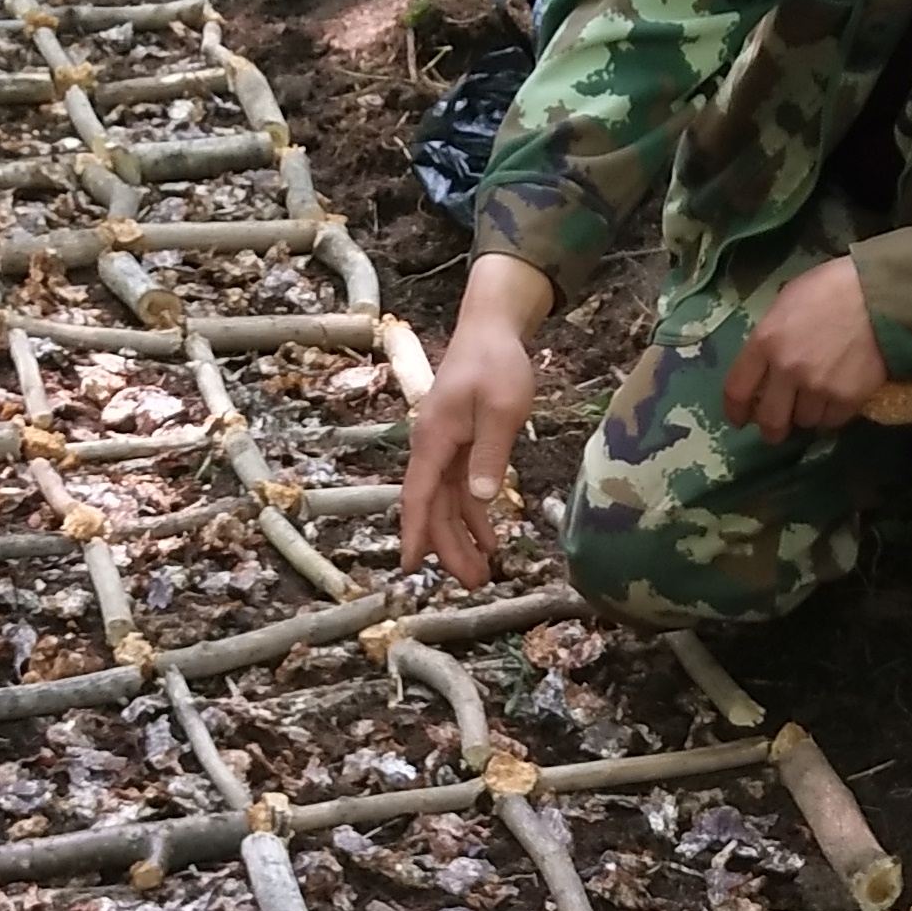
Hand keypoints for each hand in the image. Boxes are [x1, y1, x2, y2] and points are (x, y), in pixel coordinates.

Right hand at [399, 257, 548, 586]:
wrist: (492, 328)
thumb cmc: (496, 362)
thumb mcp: (501, 408)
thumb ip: (490, 453)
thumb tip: (480, 498)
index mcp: (435, 439)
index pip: (419, 496)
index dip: (415, 533)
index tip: (411, 567)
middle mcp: (434, 449)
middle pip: (433, 508)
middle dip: (448, 548)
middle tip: (474, 583)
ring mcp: (447, 449)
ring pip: (447, 504)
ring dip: (462, 538)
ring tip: (484, 572)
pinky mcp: (462, 446)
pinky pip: (462, 490)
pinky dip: (475, 516)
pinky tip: (491, 539)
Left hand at [725, 255, 887, 443]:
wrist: (884, 295)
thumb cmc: (833, 288)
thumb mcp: (788, 301)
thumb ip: (771, 335)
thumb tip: (766, 364)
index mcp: (766, 341)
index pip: (737, 389)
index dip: (735, 410)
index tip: (740, 417)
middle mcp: (788, 370)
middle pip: (769, 419)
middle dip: (770, 429)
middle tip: (776, 429)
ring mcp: (819, 388)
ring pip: (804, 421)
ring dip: (806, 414)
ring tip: (816, 399)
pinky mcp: (847, 399)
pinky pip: (832, 420)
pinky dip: (832, 413)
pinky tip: (838, 396)